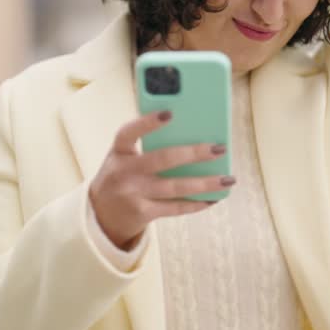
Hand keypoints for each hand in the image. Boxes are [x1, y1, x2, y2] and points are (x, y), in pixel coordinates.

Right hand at [88, 110, 234, 249]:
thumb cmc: (122, 178)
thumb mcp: (124, 159)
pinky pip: (175, 208)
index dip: (148, 122)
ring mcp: (132, 194)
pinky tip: (213, 198)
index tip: (170, 112)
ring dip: (205, 183)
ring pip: (176, 187)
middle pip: (163, 159)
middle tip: (220, 148)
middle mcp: (123, 172)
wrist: (101, 217)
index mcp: (119, 152)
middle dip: (194, 153)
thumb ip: (148, 148)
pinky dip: (197, 203)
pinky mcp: (142, 213)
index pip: (129, 132)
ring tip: (228, 178)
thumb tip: (194, 138)